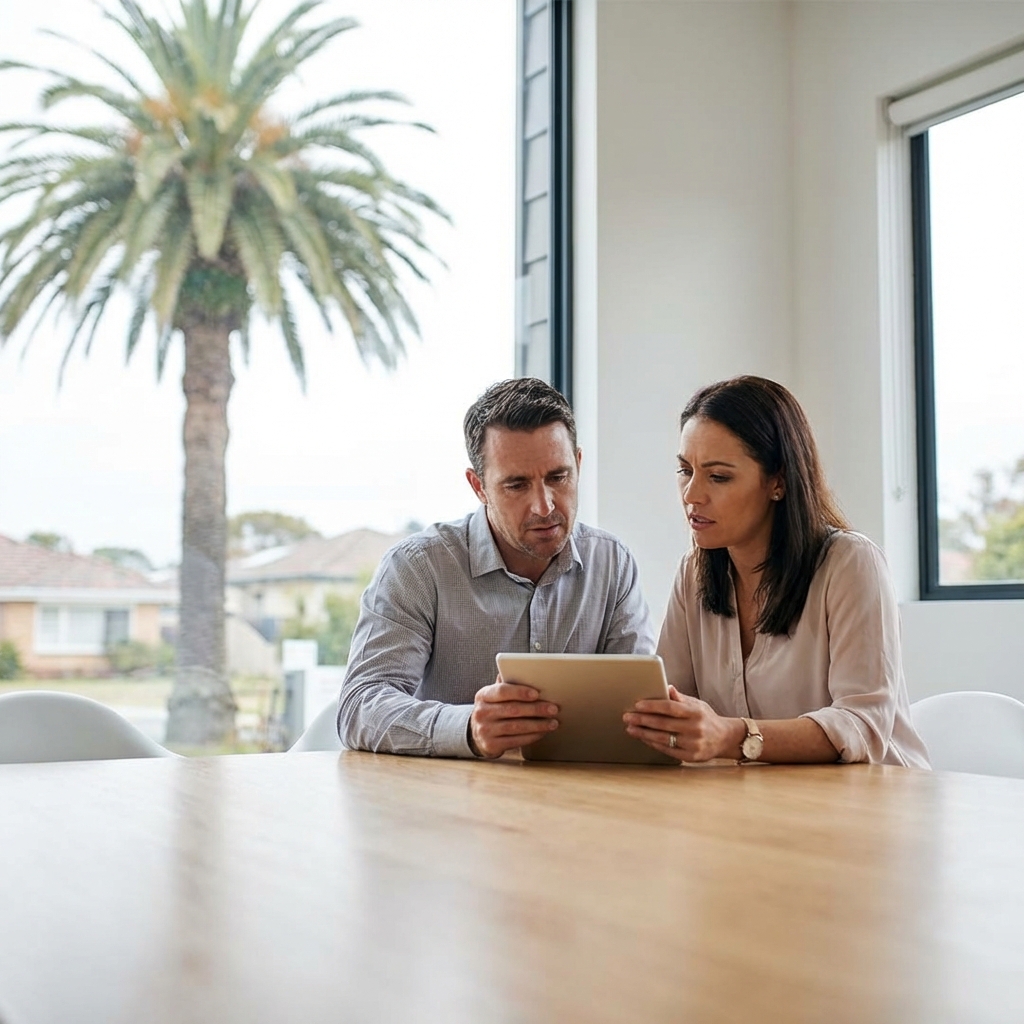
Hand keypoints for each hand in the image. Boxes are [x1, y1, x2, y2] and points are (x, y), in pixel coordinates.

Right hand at [469, 676, 558, 758]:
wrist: (477, 734)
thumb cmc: (492, 710)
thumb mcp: (493, 696)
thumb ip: (507, 685)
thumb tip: (527, 673)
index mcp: (483, 696)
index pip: (502, 691)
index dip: (520, 692)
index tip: (537, 693)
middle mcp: (481, 713)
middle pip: (513, 710)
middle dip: (536, 709)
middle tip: (553, 709)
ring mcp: (485, 730)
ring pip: (516, 727)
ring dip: (538, 725)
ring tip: (552, 722)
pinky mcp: (491, 745)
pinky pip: (516, 740)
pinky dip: (532, 736)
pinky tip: (542, 732)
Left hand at [623, 686, 744, 761]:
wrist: (726, 738)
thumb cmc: (706, 718)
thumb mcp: (697, 704)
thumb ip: (680, 698)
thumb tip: (666, 687)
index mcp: (695, 712)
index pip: (670, 708)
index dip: (652, 706)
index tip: (637, 705)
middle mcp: (695, 729)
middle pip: (664, 724)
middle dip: (642, 720)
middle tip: (628, 717)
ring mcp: (693, 744)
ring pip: (663, 739)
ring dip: (644, 734)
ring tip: (631, 729)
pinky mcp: (691, 757)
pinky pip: (668, 751)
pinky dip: (654, 744)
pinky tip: (644, 738)